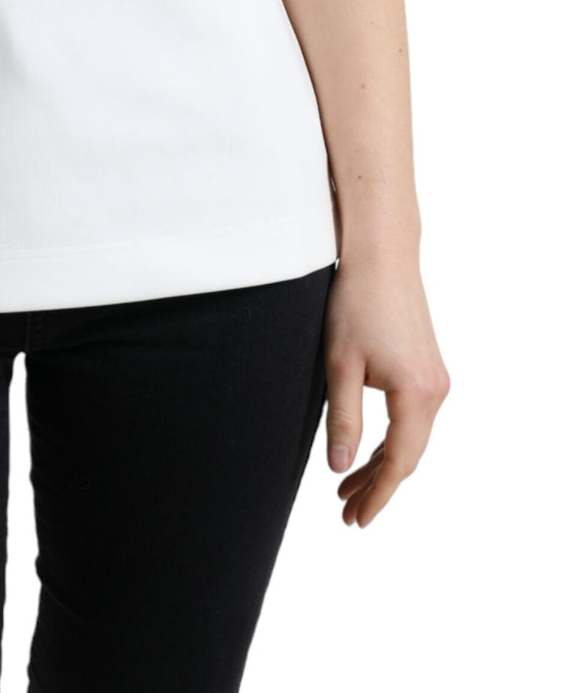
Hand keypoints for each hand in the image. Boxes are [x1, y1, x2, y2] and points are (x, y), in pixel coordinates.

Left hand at [322, 252, 450, 527]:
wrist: (381, 256)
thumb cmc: (356, 304)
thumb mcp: (340, 365)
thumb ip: (343, 419)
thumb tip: (341, 468)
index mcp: (417, 395)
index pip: (399, 462)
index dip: (377, 494)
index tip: (356, 519)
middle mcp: (436, 391)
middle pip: (407, 455)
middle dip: (377, 486)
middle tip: (346, 513)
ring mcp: (435, 378)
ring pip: (410, 437)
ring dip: (381, 463)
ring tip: (347, 488)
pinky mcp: (427, 367)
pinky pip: (411, 417)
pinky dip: (390, 438)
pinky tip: (366, 450)